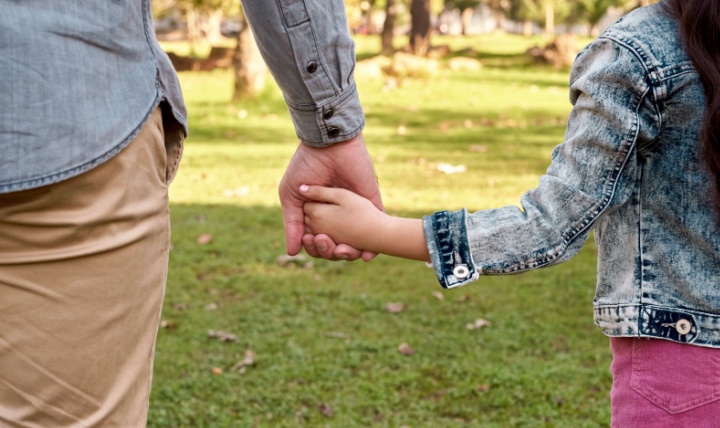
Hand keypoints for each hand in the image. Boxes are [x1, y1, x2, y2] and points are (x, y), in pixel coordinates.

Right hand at [278, 133, 382, 260]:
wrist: (328, 145)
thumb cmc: (306, 166)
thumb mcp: (292, 196)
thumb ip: (292, 224)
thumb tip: (292, 253)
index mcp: (317, 214)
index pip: (316, 242)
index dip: (314, 247)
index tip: (311, 241)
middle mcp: (336, 216)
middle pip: (335, 246)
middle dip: (329, 251)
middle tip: (325, 243)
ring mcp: (354, 211)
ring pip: (355, 243)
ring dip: (349, 254)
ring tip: (342, 251)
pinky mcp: (371, 203)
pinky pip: (376, 228)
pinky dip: (373, 247)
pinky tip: (367, 256)